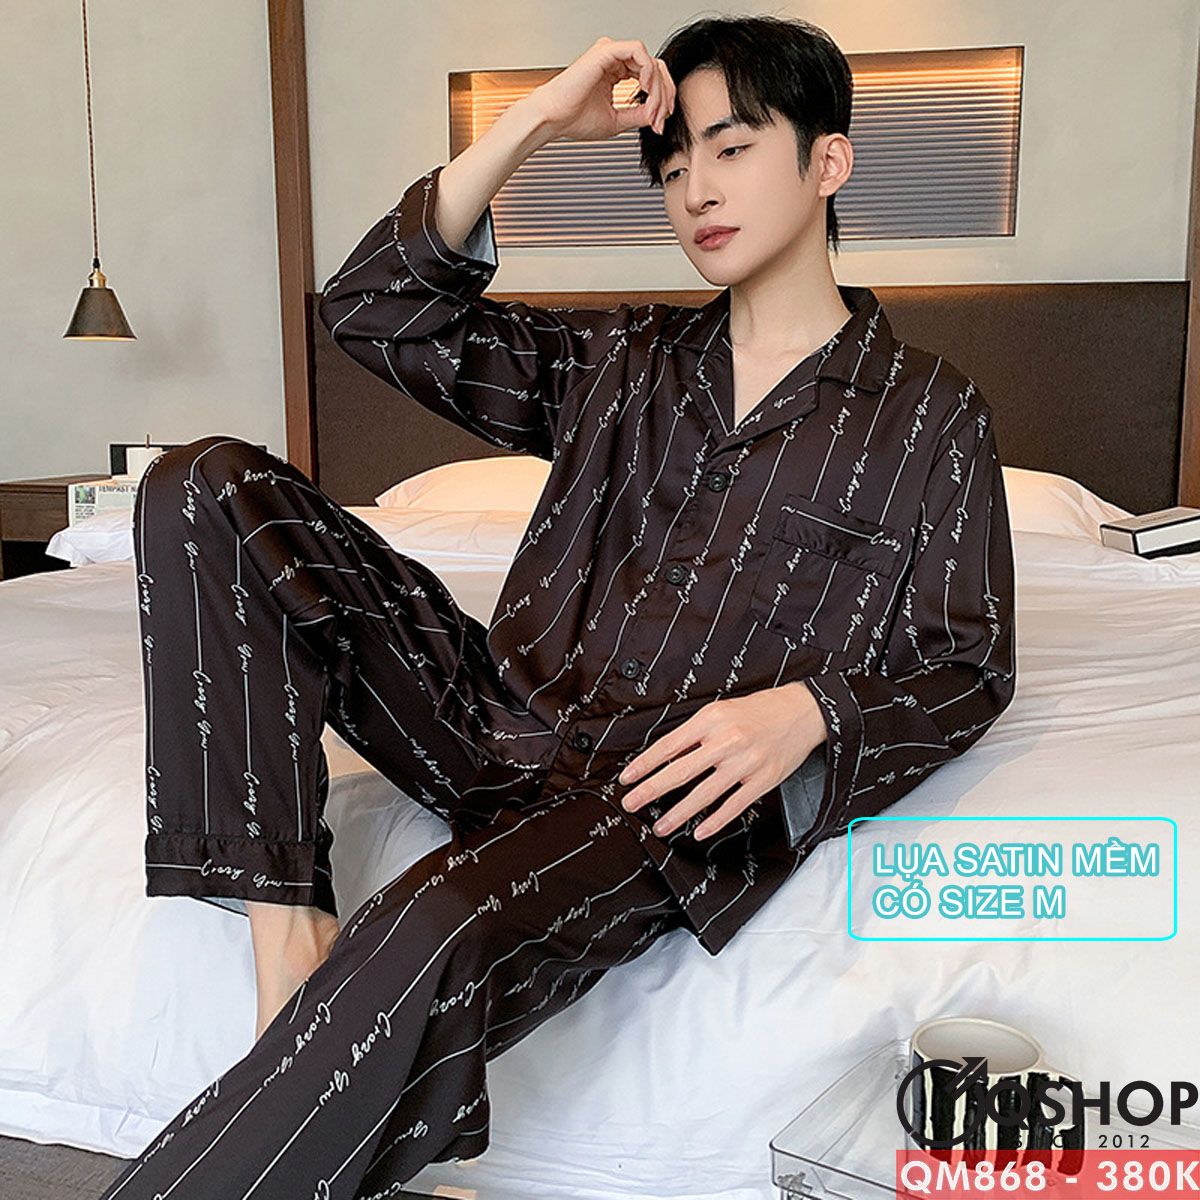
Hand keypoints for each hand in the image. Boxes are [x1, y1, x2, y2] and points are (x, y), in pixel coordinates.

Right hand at [525, 36, 675, 142]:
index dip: (661, 99)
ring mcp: (611, 53)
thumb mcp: (617, 120)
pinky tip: (645, 89)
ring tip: (652, 110)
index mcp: (615, 72)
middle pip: (655, 68)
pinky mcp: (606, 50)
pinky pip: (639, 51)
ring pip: (650, 61)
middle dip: (664, 95)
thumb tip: (659, 115)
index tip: (659, 123)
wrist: (553, 118)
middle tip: (660, 118)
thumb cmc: (574, 119)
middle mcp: (614, 60)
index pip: (650, 77)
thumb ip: (639, 114)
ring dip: (657, 88)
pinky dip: (648, 71)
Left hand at [617, 683, 827, 840]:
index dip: (645, 764)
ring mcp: (746, 762)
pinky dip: (715, 820)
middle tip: (632, 803)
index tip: (627, 778)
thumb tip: (665, 757)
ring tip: (660, 825)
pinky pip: (734, 805)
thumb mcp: (720, 711)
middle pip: (681, 771)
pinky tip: (699, 830)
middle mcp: (727, 740)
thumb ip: (694, 734)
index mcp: (711, 720)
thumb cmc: (758, 711)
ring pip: (705, 793)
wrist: (802, 711)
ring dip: (679, 812)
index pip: (669, 746)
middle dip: (651, 790)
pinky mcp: (764, 780)